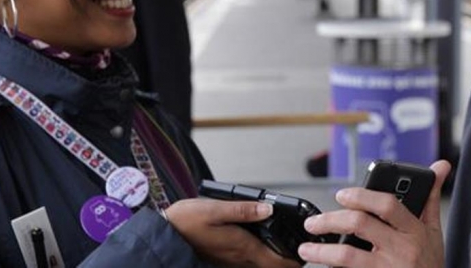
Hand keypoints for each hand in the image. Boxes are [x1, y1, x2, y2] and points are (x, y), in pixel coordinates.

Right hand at [164, 198, 300, 266]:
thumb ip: (243, 209)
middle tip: (300, 250)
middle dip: (287, 261)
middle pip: (270, 266)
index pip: (275, 262)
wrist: (164, 235)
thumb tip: (268, 209)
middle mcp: (238, 258)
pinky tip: (259, 243)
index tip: (305, 254)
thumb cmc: (186, 221)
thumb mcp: (215, 209)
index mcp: (241, 246)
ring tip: (284, 246)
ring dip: (273, 259)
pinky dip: (259, 256)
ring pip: (259, 266)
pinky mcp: (223, 259)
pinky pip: (247, 262)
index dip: (293, 262)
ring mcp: (230, 261)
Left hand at [298, 160, 450, 267]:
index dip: (361, 195)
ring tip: (306, 249)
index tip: (341, 195)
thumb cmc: (430, 264)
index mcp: (414, 231)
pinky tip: (322, 266)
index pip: (386, 204)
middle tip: (313, 223)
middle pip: (359, 224)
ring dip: (322, 251)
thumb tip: (440, 166)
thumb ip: (429, 198)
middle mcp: (403, 250)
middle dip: (330, 220)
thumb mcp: (434, 232)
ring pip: (347, 256)